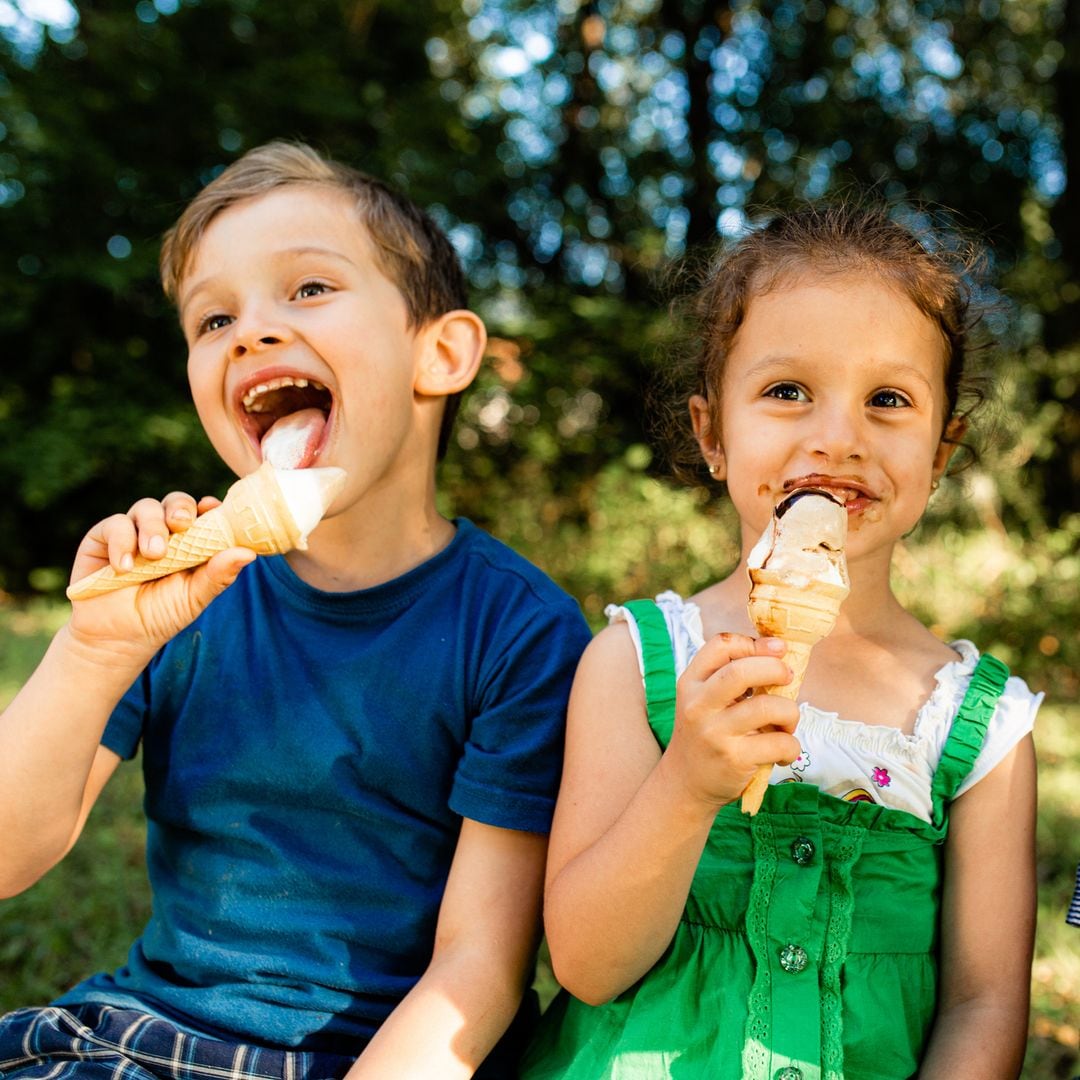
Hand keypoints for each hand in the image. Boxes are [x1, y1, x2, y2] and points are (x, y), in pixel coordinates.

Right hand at [67, 490, 255, 661]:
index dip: (209, 507)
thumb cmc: (161, 616)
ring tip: (154, 554)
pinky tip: (125, 567)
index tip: (212, 507)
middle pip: (175, 503)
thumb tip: (249, 553)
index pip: (202, 514)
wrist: (116, 637)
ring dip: (153, 528)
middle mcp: (163, 531)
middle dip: (180, 508)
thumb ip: (218, 575)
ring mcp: (133, 532)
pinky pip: (114, 524)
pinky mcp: (103, 538)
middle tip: (182, 525)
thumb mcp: (194, 597)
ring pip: (146, 508)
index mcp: (190, 542)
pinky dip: (122, 542)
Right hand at [662, 633, 800, 809]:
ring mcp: (715, 733)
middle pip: (742, 671)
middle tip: (788, 676)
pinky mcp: (734, 759)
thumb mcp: (704, 700)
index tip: (776, 650)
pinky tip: (784, 752)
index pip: (721, 645)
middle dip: (775, 668)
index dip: (754, 643)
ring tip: (787, 723)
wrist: (686, 783)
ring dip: (791, 712)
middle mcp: (699, 705)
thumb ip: (729, 677)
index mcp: (691, 683)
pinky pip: (780, 743)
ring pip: (768, 707)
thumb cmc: (706, 733)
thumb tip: (780, 653)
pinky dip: (792, 746)